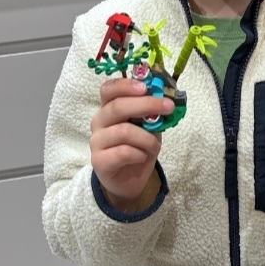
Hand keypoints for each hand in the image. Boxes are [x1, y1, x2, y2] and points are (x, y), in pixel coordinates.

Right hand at [90, 77, 173, 208]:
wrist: (129, 180)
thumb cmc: (138, 148)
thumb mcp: (149, 127)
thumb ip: (152, 114)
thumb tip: (167, 100)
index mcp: (109, 108)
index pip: (108, 89)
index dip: (125, 85)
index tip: (145, 87)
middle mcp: (99, 121)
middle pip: (117, 107)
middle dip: (146, 105)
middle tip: (168, 107)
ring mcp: (97, 141)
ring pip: (124, 131)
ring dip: (147, 138)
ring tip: (155, 146)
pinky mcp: (99, 161)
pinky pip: (123, 152)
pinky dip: (139, 154)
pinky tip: (142, 157)